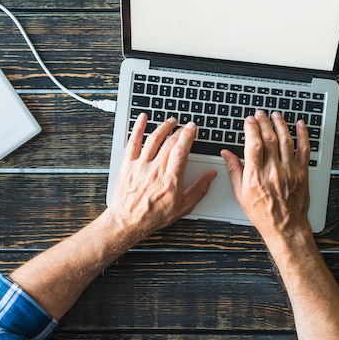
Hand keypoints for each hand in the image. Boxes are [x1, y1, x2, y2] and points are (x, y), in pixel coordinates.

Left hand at [109, 113, 216, 236]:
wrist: (128, 222)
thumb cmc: (154, 216)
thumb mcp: (183, 207)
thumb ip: (199, 189)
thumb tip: (210, 176)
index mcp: (170, 180)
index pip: (181, 151)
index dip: (188, 136)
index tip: (192, 128)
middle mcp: (155, 171)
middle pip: (169, 143)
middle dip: (179, 130)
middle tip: (185, 125)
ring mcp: (140, 166)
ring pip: (153, 139)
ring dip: (163, 127)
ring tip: (171, 121)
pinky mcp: (128, 165)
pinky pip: (133, 142)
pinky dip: (138, 128)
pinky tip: (143, 118)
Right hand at [221, 110, 311, 241]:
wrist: (285, 228)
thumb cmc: (263, 214)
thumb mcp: (241, 194)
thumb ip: (234, 170)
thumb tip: (226, 154)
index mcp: (256, 176)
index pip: (254, 144)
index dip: (251, 128)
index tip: (249, 121)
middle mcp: (273, 171)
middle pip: (269, 138)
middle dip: (264, 122)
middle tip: (260, 114)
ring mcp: (289, 171)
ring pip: (286, 140)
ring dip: (280, 124)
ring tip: (275, 115)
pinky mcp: (302, 173)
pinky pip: (304, 150)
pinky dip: (303, 135)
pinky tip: (300, 125)